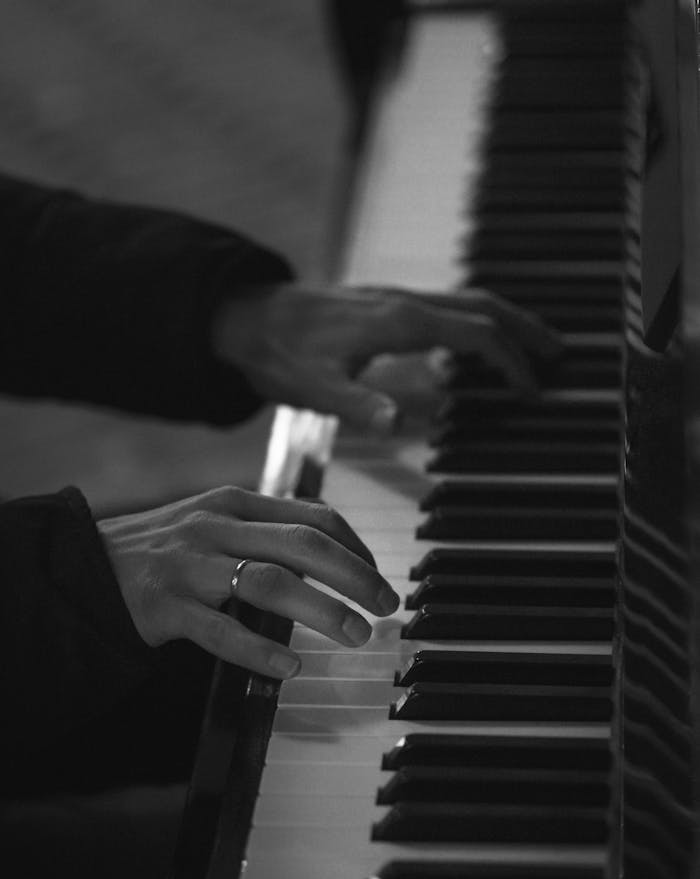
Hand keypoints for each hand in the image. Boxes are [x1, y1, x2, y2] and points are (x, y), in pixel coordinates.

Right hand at [97, 486, 398, 679]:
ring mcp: (189, 565)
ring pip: (271, 582)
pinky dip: (259, 650)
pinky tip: (289, 666)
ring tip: (355, 634)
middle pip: (304, 544)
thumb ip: (263, 529)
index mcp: (234, 503)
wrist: (80, 566)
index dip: (356, 546)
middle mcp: (216, 526)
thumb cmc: (159, 550)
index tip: (378, 575)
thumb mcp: (211, 522)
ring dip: (322, 610)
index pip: (313, 516)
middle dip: (355, 575)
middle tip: (385, 605)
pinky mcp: (164, 605)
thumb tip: (330, 549)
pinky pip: (220, 631)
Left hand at [212, 284, 560, 433]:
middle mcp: (403, 302)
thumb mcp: (315, 388)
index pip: (474, 333)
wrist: (244, 318)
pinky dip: (474, 321)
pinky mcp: (384, 304)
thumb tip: (398, 424)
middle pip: (482, 305)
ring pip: (465, 300)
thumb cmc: (279, 353)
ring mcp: (395, 299)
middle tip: (558, 355)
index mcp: (397, 321)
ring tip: (531, 347)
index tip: (529, 389)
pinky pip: (444, 306)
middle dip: (524, 329)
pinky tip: (472, 347)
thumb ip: (358, 404)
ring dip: (504, 320)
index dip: (508, 361)